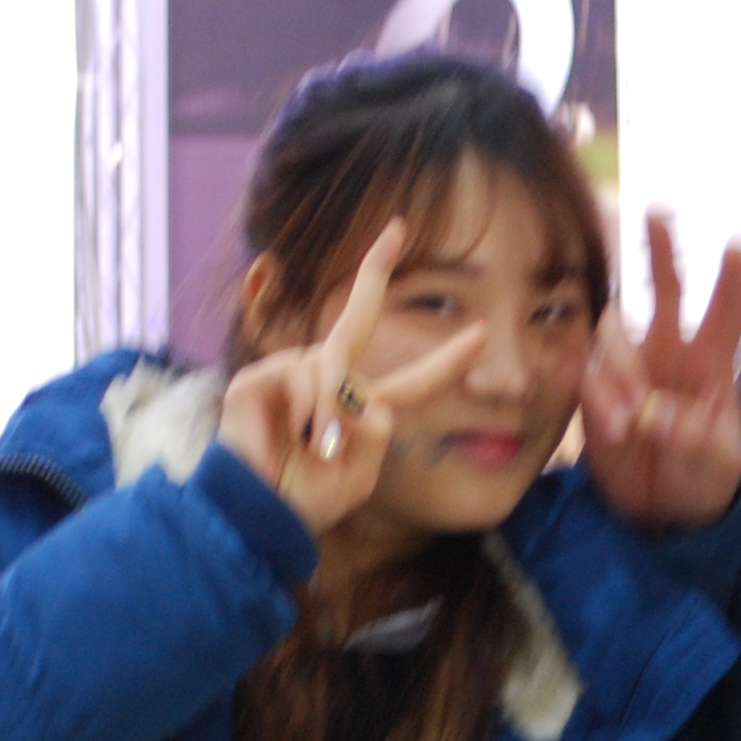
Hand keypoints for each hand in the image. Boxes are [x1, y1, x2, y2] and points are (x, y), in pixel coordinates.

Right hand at [218, 222, 489, 538]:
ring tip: (316, 447)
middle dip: (375, 268)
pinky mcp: (261, 376)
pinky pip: (304, 377)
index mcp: (364, 409)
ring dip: (332, 412)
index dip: (447, 361)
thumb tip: (364, 395)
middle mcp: (331, 382)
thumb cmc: (308, 499)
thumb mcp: (359, 474)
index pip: (415, 382)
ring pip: (336, 366)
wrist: (260, 512)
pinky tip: (293, 434)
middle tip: (397, 228)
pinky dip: (308, 409)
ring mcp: (294, 373)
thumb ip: (375, 432)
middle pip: (361, 317)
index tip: (480, 334)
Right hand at [579, 210, 740, 532]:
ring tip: (632, 430)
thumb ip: (694, 437)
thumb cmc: (705, 483)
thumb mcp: (717, 466)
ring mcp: (630, 373)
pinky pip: (586, 379)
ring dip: (621, 376)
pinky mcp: (596, 396)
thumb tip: (654, 412)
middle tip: (656, 213)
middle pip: (667, 292)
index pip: (726, 316)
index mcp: (711, 368)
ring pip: (616, 337)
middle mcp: (669, 357)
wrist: (662, 517)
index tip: (736, 246)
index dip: (731, 282)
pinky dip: (599, 401)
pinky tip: (615, 434)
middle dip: (662, 252)